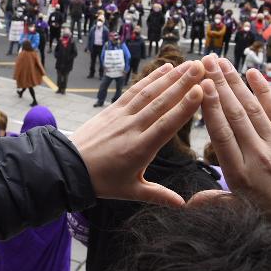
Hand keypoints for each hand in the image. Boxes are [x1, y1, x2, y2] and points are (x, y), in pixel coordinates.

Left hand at [68, 60, 204, 206]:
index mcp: (140, 149)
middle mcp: (133, 128)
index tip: (200, 91)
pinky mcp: (113, 109)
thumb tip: (184, 206)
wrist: (69, 166)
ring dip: (170, 76)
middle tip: (201, 67)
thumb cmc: (103, 181)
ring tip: (189, 64)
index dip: (184, 108)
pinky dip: (150, 78)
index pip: (166, 125)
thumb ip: (159, 195)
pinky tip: (165, 68)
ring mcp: (122, 116)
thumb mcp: (132, 191)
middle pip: (161, 103)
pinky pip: (134, 90)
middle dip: (183, 84)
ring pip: (149, 93)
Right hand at [196, 56, 270, 220]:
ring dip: (236, 82)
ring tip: (221, 63)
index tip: (199, 85)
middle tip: (205, 62)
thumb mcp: (244, 213)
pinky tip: (253, 73)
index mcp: (240, 174)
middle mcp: (257, 156)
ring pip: (252, 108)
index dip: (209, 107)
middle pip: (234, 114)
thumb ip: (215, 201)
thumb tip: (189, 203)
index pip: (220, 133)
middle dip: (218, 85)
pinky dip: (264, 90)